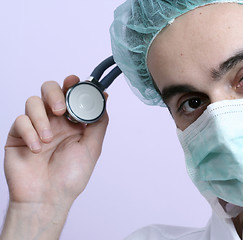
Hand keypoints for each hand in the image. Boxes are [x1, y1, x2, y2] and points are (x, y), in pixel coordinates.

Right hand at [2, 75, 108, 238]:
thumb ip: (98, 122)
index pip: (71, 94)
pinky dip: (29, 132)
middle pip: (49, 90)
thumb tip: (104, 97)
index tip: (75, 82)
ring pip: (33, 102)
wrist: (47, 198)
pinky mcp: (18, 135)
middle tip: (60, 110)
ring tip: (48, 139)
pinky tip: (37, 150)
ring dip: (41, 118)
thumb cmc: (71, 176)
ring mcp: (35, 126)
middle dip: (55, 94)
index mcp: (73, 122)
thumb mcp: (92, 147)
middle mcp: (54, 121)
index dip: (73, 85)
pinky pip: (20, 121)